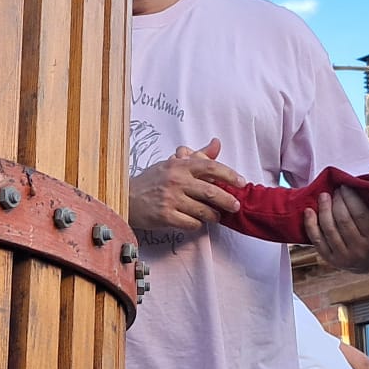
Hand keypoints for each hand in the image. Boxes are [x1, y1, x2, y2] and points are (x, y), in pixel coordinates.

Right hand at [129, 137, 244, 231]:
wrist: (127, 197)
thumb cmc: (152, 181)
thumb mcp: (173, 164)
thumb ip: (197, 156)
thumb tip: (217, 144)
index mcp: (179, 165)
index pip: (210, 167)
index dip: (229, 175)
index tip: (241, 182)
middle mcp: (176, 181)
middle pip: (211, 191)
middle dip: (227, 200)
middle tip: (235, 206)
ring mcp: (170, 200)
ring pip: (203, 211)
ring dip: (213, 216)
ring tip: (216, 216)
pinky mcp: (165, 216)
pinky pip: (191, 223)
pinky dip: (197, 224)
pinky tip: (196, 221)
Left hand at [302, 183, 368, 271]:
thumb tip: (362, 183)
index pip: (361, 214)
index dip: (350, 197)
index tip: (345, 186)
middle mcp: (360, 250)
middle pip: (343, 220)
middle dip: (337, 201)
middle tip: (335, 190)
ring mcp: (344, 257)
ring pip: (328, 229)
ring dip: (323, 209)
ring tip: (323, 196)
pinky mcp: (331, 260)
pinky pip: (317, 240)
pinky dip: (310, 225)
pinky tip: (308, 211)